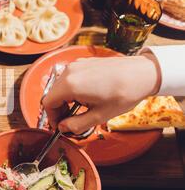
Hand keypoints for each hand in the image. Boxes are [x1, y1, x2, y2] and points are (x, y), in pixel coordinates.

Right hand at [42, 53, 160, 134]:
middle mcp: (69, 72)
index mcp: (70, 85)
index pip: (48, 103)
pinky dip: (72, 89)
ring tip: (80, 109)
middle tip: (69, 121)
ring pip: (61, 85)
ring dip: (65, 99)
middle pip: (53, 93)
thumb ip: (76, 124)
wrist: (142, 73)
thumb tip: (62, 128)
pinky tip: (87, 96)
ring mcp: (77, 65)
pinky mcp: (84, 62)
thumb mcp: (99, 116)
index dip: (51, 117)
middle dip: (58, 109)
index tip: (59, 125)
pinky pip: (70, 77)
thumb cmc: (124, 93)